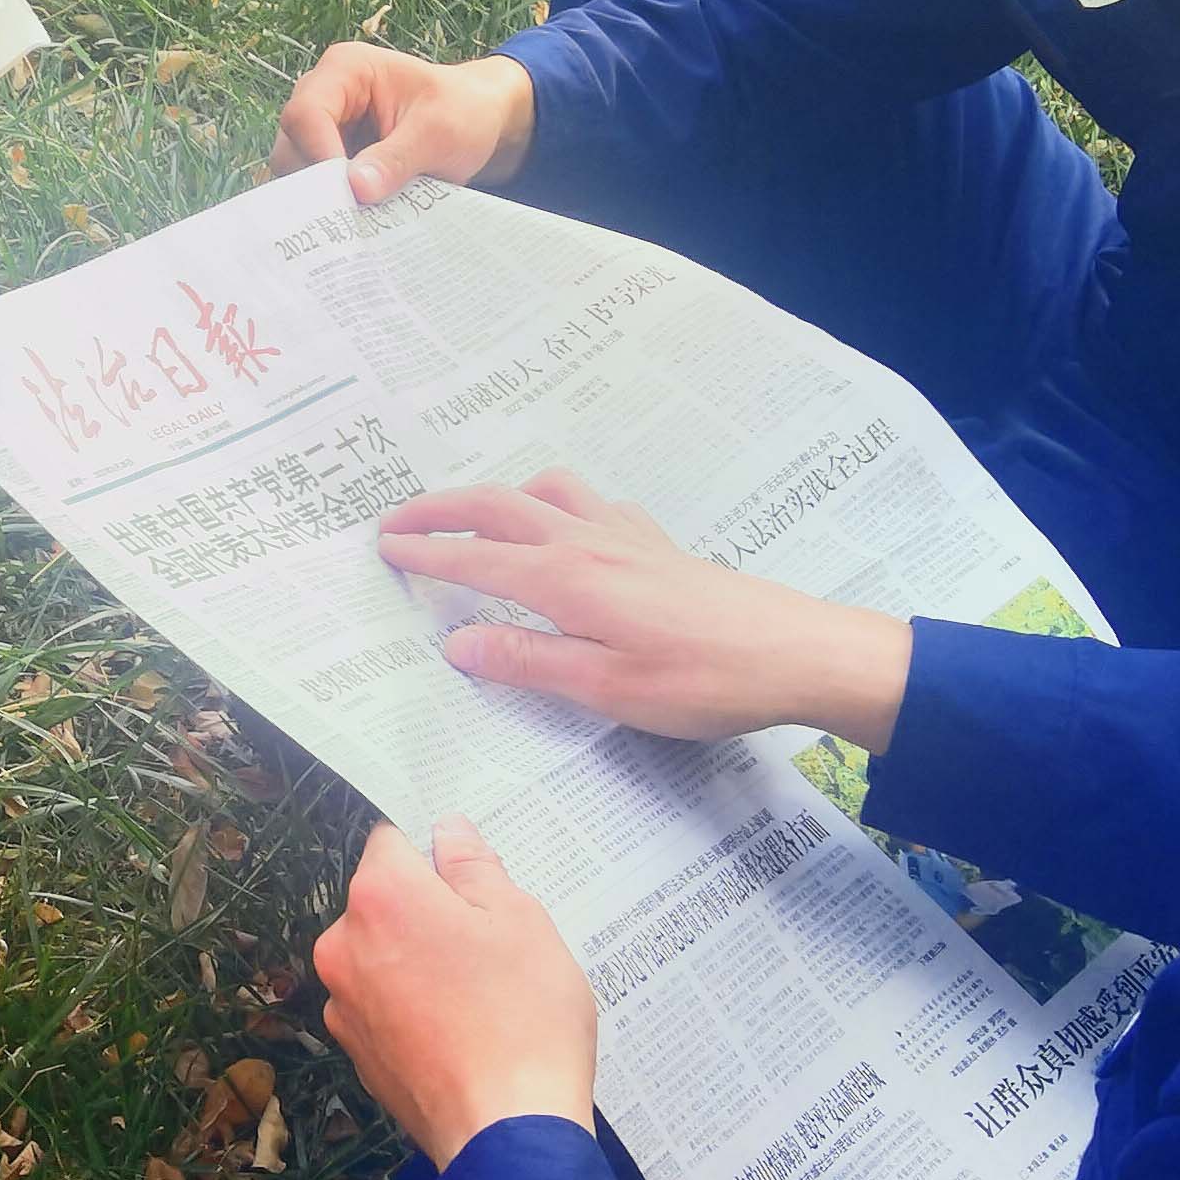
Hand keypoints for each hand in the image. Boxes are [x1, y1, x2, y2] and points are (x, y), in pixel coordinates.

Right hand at [273, 40, 534, 201]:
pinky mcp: (331, 158)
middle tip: (349, 219)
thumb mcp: (439, 132)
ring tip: (358, 223)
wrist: (480, 119)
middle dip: (318, 184)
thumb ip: (397, 158)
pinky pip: (315, 188)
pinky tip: (357, 223)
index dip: (318, 156)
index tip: (347, 193)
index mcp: (346, 70)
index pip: (306, 114)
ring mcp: (324, 129)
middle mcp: (324, 95)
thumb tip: (357, 190)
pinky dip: (333, 207)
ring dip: (325, 199)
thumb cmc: (463, 110)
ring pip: (297, 172)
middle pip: (291, 146)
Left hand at [313, 819, 599, 1166]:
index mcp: (381, 897)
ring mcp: (345, 1003)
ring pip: (383, 956)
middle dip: (431, 911)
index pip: (393, 839)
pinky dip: (414, 1008)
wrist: (506, 1132)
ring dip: (420, 962)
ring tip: (482, 996)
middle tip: (491, 945)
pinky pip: (384, 1006)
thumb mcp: (519, 921)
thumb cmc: (523, 1021)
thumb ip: (475, 867)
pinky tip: (462, 1031)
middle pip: (384, 902)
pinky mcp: (356, 1052)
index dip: (436, 854)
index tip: (471, 879)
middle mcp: (344, 945)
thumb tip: (449, 833)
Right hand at [377, 473, 914, 749]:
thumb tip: (457, 643)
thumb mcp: (606, 688)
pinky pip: (591, 503)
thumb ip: (528, 662)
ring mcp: (628, 536)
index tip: (383, 549)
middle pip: (501, 506)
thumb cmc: (703, 681)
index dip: (426, 554)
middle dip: (444, 509)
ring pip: (548, 492)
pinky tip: (565, 530)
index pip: (477, 559)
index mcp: (568, 579)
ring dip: (501, 496)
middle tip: (398, 520)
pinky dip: (556, 503)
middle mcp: (590, 543)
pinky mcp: (658, 545)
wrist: (796, 652)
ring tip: (477, 518)